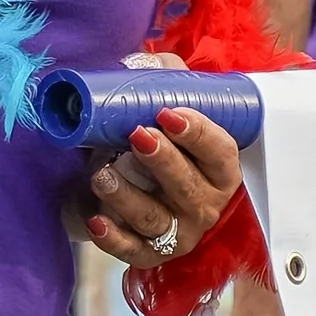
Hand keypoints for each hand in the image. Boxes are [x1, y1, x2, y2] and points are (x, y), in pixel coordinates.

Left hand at [83, 51, 244, 265]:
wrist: (131, 180)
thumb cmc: (158, 139)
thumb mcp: (167, 105)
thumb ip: (163, 78)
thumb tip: (142, 62)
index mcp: (218, 169)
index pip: (220, 152)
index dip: (198, 133)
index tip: (168, 113)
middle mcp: (204, 204)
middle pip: (188, 186)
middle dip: (162, 160)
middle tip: (136, 135)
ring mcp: (178, 232)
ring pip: (154, 218)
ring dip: (127, 195)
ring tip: (102, 172)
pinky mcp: (150, 253)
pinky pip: (132, 251)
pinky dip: (112, 238)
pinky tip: (96, 218)